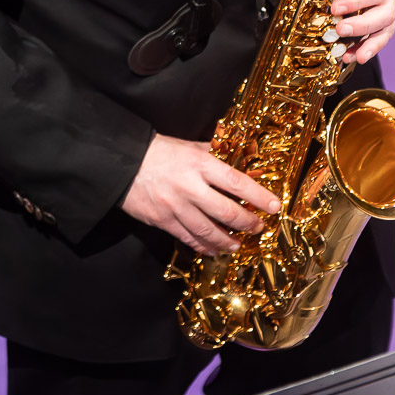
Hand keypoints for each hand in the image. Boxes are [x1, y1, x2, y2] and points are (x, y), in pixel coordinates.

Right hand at [121, 135, 281, 254]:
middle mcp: (190, 187)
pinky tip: (212, 249)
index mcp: (199, 164)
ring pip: (209, 231)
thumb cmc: (155, 151)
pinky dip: (203, 246)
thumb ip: (209, 154)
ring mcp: (176, 206)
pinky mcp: (163, 220)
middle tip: (258, 228)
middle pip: (227, 212)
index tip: (275, 206)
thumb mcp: (186, 146)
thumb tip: (233, 155)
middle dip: (248, 223)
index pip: (237, 182)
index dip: (259, 196)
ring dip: (227, 240)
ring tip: (237, 244)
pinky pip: (188, 238)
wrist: (120, 162)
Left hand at [280, 0, 394, 63]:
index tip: (335, 7)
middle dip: (362, 24)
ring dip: (369, 43)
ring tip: (351, 55)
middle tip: (339, 30)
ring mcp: (386, 5)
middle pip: (385, 12)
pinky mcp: (381, 18)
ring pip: (386, 27)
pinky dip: (368, 48)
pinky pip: (380, 36)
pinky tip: (352, 57)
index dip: (358, 0)